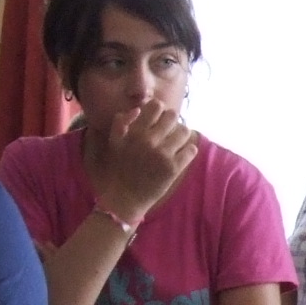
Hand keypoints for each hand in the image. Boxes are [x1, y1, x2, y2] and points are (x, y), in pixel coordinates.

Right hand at [84, 103, 198, 223]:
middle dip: (172, 122)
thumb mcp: (114, 143)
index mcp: (135, 132)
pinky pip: (191, 151)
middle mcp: (149, 140)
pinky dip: (188, 152)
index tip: (158, 120)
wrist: (125, 198)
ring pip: (185, 132)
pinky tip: (181, 156)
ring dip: (181, 136)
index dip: (160, 111)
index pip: (156, 106)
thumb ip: (121, 122)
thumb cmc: (120, 169)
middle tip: (169, 132)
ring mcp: (163, 155)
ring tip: (176, 143)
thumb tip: (137, 109)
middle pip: (173, 116)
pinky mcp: (173, 169)